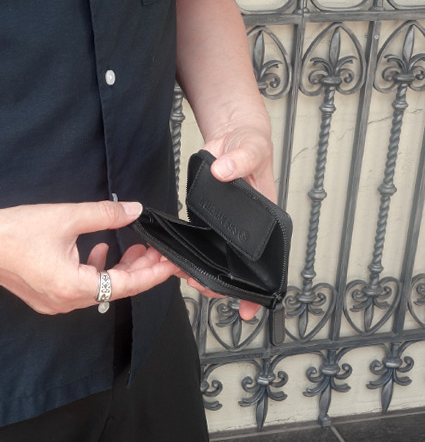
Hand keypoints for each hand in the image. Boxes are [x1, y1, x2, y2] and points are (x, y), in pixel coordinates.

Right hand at [0, 201, 177, 313]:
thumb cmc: (14, 232)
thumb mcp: (68, 217)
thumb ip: (106, 214)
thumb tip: (134, 210)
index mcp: (74, 288)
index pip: (128, 285)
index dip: (153, 273)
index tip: (171, 263)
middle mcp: (67, 301)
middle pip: (117, 288)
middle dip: (140, 267)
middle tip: (155, 248)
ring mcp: (56, 301)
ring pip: (102, 287)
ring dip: (120, 267)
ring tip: (135, 247)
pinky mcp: (48, 294)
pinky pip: (84, 286)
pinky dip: (98, 268)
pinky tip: (101, 249)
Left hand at [186, 119, 274, 319]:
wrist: (232, 137)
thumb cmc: (250, 145)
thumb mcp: (251, 148)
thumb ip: (240, 159)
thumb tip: (225, 171)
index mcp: (265, 219)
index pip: (267, 261)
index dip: (259, 287)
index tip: (249, 309)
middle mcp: (247, 229)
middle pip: (238, 267)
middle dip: (221, 282)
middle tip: (202, 284)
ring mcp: (227, 227)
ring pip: (218, 259)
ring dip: (204, 272)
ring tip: (186, 275)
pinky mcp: (210, 220)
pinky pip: (201, 243)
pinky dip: (191, 255)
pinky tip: (178, 260)